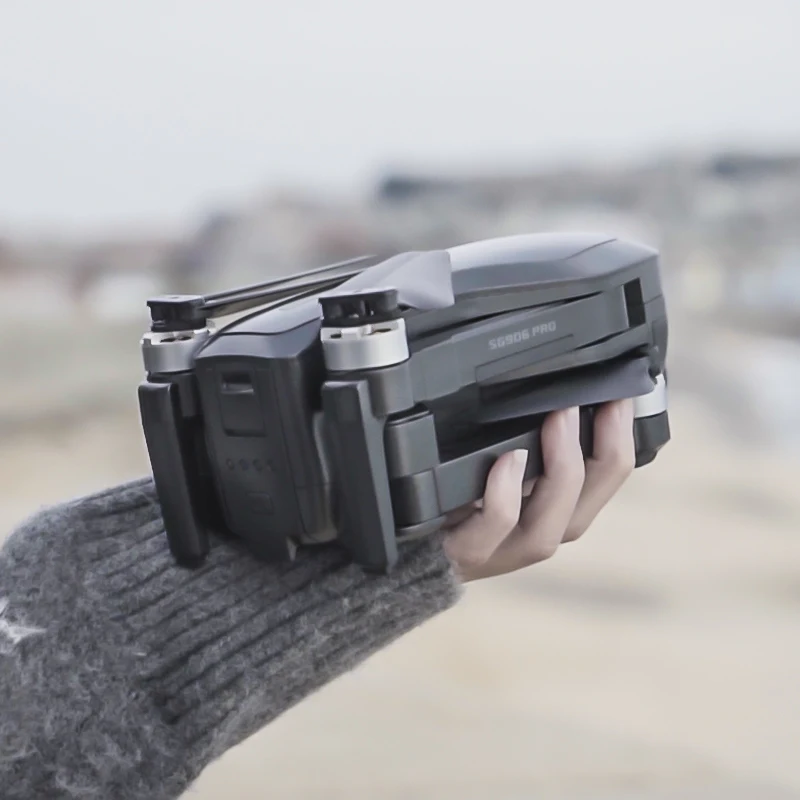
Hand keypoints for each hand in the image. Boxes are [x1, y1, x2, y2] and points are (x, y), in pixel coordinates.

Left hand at [442, 399, 634, 581]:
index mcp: (538, 516)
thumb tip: (545, 391)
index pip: (595, 492)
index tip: (623, 401)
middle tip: (606, 406)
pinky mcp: (457, 554)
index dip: (619, 449)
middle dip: (606, 460)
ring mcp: (492, 552)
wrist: (386, 546)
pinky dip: (505, 497)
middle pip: (581, 515)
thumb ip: (516, 444)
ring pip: (547, 531)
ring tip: (561, 419)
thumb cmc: (437, 499)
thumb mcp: (483, 467)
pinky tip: (506, 461)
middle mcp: (521, 540)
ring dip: (562, 472)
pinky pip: (489, 533)